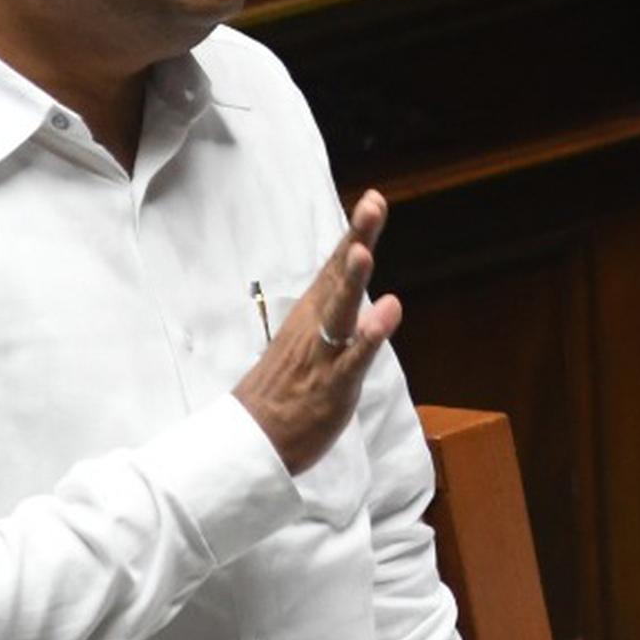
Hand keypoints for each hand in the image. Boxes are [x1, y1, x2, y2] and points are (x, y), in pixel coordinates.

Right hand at [233, 189, 401, 473]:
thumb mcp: (310, 342)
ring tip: (364, 252)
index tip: (374, 199)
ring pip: (340, 313)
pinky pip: (353, 359)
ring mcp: (322, 355)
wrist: (252, 440)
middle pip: (338, 277)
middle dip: (356, 240)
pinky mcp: (332, 386)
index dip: (356, 234)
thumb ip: (334, 313)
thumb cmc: (283, 391)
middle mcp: (315, 326)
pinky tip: (387, 312)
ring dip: (353, 282)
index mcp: (311, 315)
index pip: (336, 267)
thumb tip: (354, 290)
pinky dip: (370, 336)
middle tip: (372, 204)